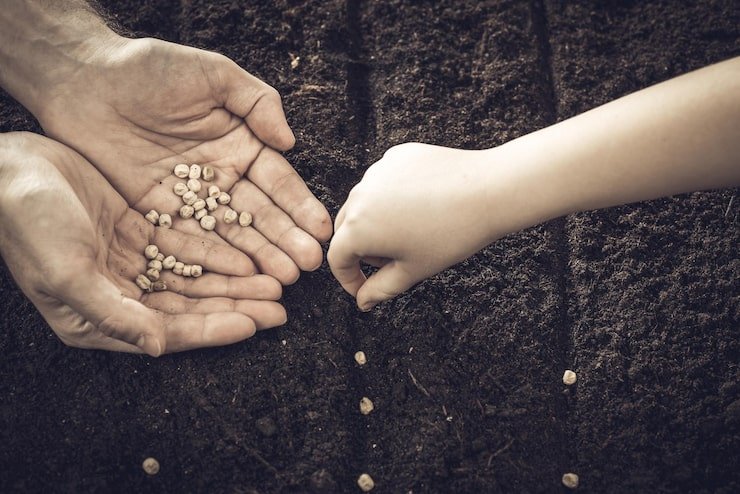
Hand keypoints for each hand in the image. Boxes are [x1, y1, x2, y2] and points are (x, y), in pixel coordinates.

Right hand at [0, 132, 286, 354]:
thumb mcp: (67, 272)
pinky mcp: (138, 232)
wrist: (7, 171)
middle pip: (191, 307)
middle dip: (236, 306)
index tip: (257, 325)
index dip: (216, 328)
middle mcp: (121, 295)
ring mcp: (131, 263)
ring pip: (195, 279)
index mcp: (100, 319)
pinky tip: (248, 253)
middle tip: (280, 305)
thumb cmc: (29, 224)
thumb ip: (115, 313)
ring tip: (275, 282)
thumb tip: (160, 346)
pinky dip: (217, 252)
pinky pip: (187, 247)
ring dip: (234, 282)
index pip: (171, 331)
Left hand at [36, 37, 331, 283]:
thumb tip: (289, 142)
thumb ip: (258, 103)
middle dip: (286, 240)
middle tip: (308, 265)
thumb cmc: (152, 70)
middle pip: (260, 214)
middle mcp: (222, 177)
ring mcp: (192, 199)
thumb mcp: (214, 74)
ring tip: (283, 279)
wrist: (85, 82)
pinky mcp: (159, 214)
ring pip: (232, 233)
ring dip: (259, 256)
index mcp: (241, 145)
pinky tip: (240, 276)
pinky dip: (216, 259)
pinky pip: (192, 241)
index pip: (278, 182)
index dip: (299, 206)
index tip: (320, 231)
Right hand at [329, 143, 504, 310]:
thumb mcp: (414, 270)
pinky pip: (384, 182)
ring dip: (376, 221)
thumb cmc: (453, 233)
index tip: (362, 287)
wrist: (488, 191)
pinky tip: (420, 206)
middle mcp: (360, 196)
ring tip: (411, 232)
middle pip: (346, 228)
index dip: (348, 278)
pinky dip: (392, 197)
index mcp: (358, 228)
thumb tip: (363, 301)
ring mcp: (377, 172)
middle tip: (391, 262)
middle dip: (362, 250)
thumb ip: (381, 289)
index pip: (337, 257)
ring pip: (365, 203)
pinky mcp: (396, 157)